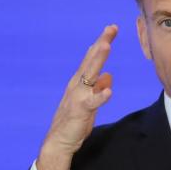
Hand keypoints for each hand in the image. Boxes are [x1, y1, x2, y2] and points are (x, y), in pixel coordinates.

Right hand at [37, 25, 117, 169]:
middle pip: (91, 60)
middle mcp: (77, 85)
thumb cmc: (74, 121)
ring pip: (89, 74)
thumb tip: (108, 75)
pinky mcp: (80, 111)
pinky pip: (92, 102)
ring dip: (97, 60)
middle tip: (111, 28)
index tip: (111, 29)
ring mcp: (77, 96)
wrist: (59, 141)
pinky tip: (109, 90)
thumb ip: (97, 88)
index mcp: (80, 81)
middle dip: (101, 43)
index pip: (92, 58)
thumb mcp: (89, 101)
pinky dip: (100, 96)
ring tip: (106, 46)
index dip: (101, 43)